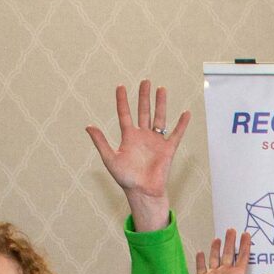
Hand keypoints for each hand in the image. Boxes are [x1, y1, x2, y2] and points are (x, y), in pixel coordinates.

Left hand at [87, 80, 188, 231]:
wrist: (142, 192)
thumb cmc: (126, 178)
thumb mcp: (110, 159)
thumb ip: (101, 142)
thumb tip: (88, 126)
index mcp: (128, 137)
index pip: (125, 114)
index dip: (122, 100)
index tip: (120, 86)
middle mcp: (142, 136)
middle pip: (143, 111)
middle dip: (144, 96)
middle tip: (145, 81)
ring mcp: (156, 141)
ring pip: (158, 118)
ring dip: (160, 104)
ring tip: (161, 89)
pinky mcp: (167, 149)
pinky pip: (176, 134)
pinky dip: (181, 124)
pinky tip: (185, 113)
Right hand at [192, 230, 272, 273]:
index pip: (242, 256)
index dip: (245, 245)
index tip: (247, 234)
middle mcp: (226, 273)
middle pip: (228, 253)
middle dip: (230, 241)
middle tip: (232, 230)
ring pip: (215, 258)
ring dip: (216, 248)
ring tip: (218, 238)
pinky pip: (201, 268)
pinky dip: (200, 260)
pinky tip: (201, 252)